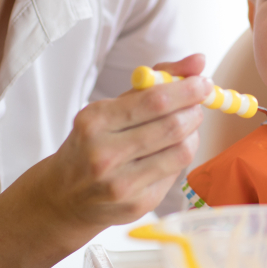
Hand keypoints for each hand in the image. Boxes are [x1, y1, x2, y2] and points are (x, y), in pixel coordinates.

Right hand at [31, 53, 209, 249]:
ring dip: (192, 134)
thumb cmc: (93, 142)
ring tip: (185, 127)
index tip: (202, 82)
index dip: (187, 90)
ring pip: (180, 152)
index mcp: (94, 121)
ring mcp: (121, 184)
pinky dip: (179, 157)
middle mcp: (104, 154)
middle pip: (172, 127)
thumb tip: (198, 62)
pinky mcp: (137, 205)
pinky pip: (175, 173)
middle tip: (197, 104)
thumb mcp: (112, 106)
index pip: (154, 101)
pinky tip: (167, 152)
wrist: (64, 196)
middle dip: (194, 111)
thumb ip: (154, 80)